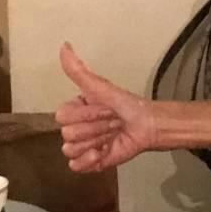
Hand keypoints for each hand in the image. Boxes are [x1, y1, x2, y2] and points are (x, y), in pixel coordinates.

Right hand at [55, 44, 157, 171]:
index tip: (105, 108)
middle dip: (95, 127)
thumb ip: (78, 70)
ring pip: (71, 149)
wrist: (148, 125)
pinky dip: (90, 160)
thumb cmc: (126, 104)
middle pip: (68, 134)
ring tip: (112, 136)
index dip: (87, 114)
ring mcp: (81, 146)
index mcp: (73, 110)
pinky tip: (104, 152)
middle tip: (113, 122)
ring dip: (96, 141)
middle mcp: (73, 128)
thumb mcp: (101, 87)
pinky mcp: (90, 162)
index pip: (62, 116)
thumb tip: (64, 45)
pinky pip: (75, 166)